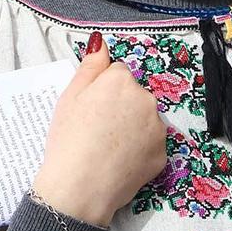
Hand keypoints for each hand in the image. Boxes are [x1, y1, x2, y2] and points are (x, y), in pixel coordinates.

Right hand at [31, 36, 165, 226]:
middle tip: (97, 130)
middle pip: (134, 95)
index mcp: (121, 80)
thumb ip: (90, 66)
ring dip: (132, 127)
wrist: (79, 188)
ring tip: (107, 148)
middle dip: (120, 107)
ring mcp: (158, 127)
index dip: (100, 91)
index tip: (89, 109)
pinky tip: (119, 162)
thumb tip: (102, 42)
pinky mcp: (163, 154)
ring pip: (145, 119)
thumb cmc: (69, 140)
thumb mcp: (69, 96)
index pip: (116, 73)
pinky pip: (150, 144)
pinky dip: (138, 151)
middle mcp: (146, 98)